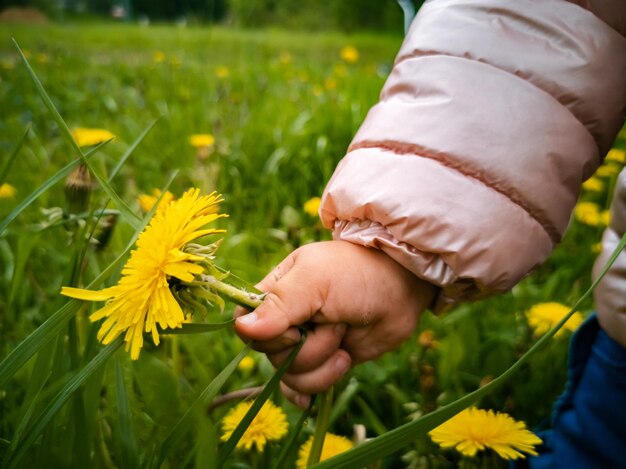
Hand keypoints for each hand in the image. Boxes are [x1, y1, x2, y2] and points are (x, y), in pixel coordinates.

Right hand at [234, 240, 435, 406]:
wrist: (401, 289)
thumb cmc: (356, 273)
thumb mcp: (315, 281)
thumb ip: (279, 304)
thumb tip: (241, 328)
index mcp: (276, 292)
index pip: (245, 324)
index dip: (267, 336)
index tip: (295, 329)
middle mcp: (285, 320)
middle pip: (270, 355)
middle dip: (307, 348)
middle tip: (336, 323)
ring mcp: (305, 343)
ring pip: (289, 374)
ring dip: (321, 365)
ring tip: (345, 342)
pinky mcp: (324, 361)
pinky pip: (301, 387)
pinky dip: (308, 390)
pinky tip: (314, 396)